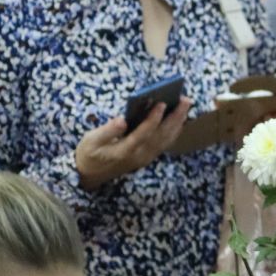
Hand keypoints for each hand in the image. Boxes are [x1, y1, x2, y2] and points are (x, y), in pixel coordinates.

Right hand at [74, 98, 192, 190]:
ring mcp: (146, 157)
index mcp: (125, 150)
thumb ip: (107, 131)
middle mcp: (140, 155)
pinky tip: (179, 119)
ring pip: (167, 139)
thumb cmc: (89, 154)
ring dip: (178, 122)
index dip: (153, 119)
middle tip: (186, 100)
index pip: (143, 133)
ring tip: (186, 105)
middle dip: (175, 117)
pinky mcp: (148, 157)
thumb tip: (121, 120)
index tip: (162, 103)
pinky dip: (174, 130)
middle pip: (162, 135)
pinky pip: (165, 143)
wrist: (90, 175)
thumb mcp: (91, 141)